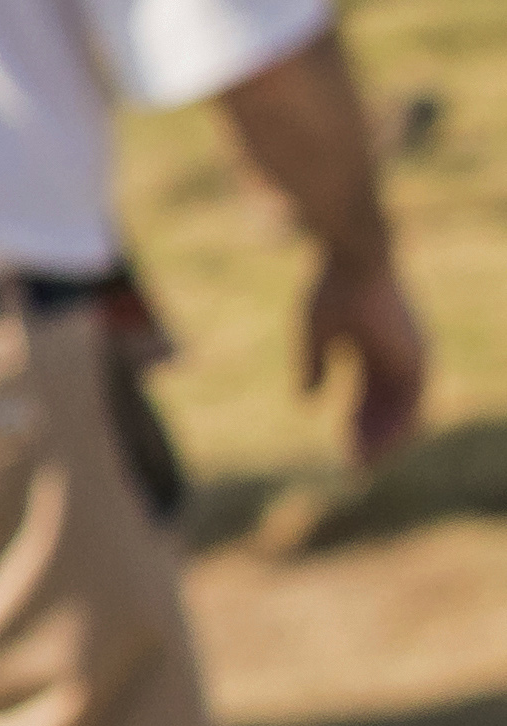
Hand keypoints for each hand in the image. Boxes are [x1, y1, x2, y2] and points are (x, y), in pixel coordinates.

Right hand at [302, 245, 432, 474]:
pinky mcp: (418, 360)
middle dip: (370, 437)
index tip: (343, 446)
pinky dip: (397, 428)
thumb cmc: (331, 286)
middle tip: (354, 465)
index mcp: (376, 348)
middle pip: (387, 408)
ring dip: (384, 439)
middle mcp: (399, 357)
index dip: (355, 422)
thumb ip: (314, 366)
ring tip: (363, 463)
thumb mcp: (315, 333)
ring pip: (403, 411)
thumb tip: (306, 402)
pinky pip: (413, 405)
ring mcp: (412, 359)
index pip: (369, 396)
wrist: (356, 260)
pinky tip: (378, 445)